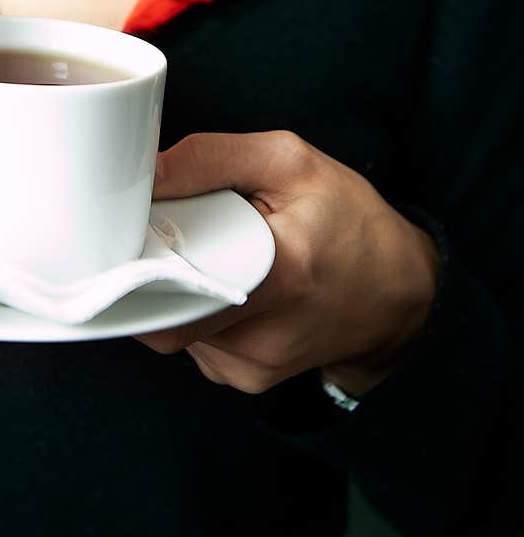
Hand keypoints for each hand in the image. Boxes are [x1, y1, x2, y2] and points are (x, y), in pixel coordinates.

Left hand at [139, 132, 438, 397]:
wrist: (399, 290)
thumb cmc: (349, 219)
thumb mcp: (289, 162)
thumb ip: (211, 158)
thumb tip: (146, 173)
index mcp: (280, 274)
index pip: (171, 287)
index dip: (140, 260)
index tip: (136, 231)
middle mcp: (264, 335)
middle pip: (161, 308)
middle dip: (155, 270)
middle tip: (182, 233)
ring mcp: (253, 365)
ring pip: (173, 325)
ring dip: (179, 288)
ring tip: (219, 256)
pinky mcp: (248, 378)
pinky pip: (194, 341)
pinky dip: (197, 310)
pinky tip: (230, 284)